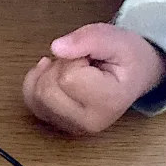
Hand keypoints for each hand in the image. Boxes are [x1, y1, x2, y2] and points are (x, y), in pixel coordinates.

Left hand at [22, 23, 165, 134]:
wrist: (135, 77)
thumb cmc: (128, 59)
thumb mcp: (118, 39)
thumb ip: (90, 38)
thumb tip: (56, 47)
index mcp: (108, 103)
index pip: (68, 78)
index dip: (75, 59)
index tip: (93, 59)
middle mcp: (86, 123)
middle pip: (46, 90)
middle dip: (59, 67)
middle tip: (82, 63)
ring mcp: (69, 127)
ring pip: (35, 95)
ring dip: (49, 73)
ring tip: (74, 70)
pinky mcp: (56, 125)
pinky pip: (30, 101)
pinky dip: (37, 82)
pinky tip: (56, 75)